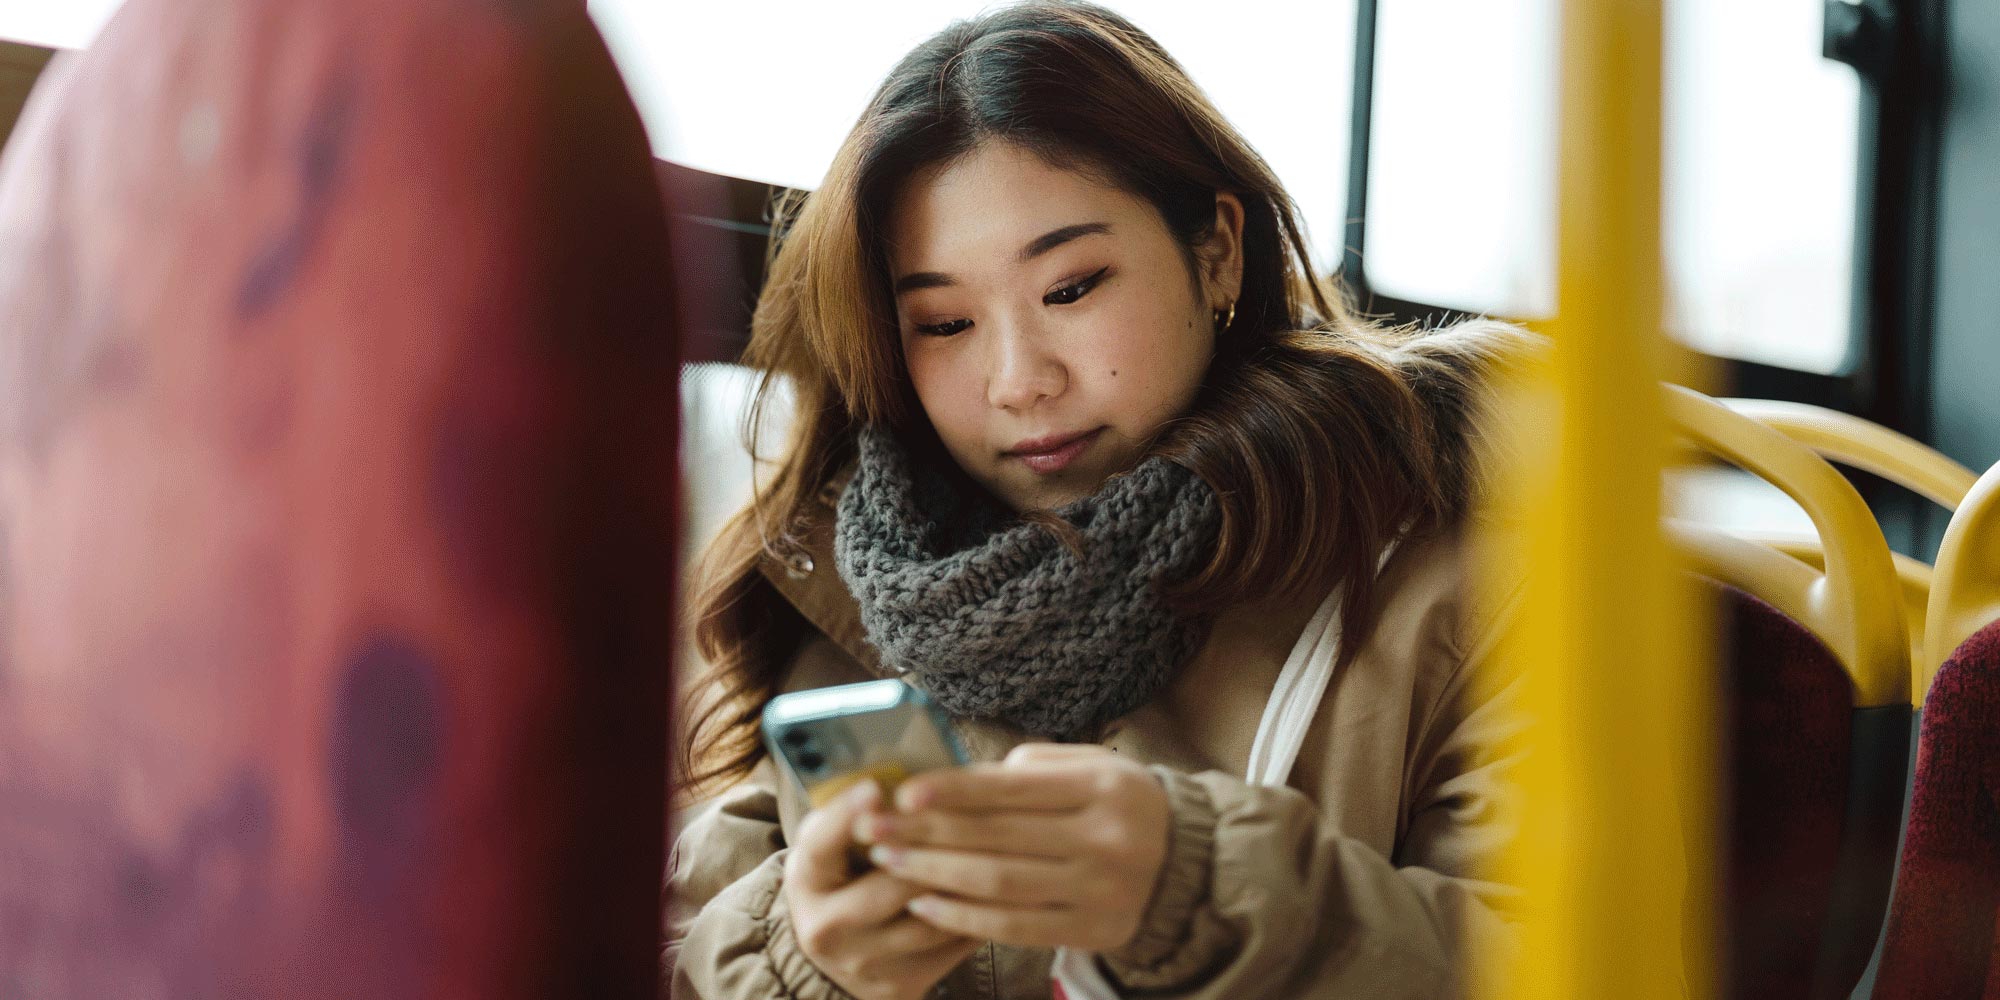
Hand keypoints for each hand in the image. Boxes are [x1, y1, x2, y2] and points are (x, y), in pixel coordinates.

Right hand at [783, 781, 982, 999]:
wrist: (831, 960)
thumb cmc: (840, 880)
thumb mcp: (831, 844)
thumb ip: (853, 814)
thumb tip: (900, 773)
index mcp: (806, 880)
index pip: (821, 845)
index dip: (847, 816)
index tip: (874, 787)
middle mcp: (827, 928)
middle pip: (890, 885)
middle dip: (935, 850)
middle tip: (974, 817)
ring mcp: (864, 962)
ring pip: (932, 919)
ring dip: (968, 885)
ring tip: (999, 850)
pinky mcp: (899, 984)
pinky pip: (952, 947)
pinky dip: (980, 915)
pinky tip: (998, 888)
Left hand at [857, 742, 1170, 951]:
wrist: (1189, 863)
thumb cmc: (1119, 804)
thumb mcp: (1092, 767)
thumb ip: (1031, 768)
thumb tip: (959, 782)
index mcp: (1102, 787)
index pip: (1013, 789)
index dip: (954, 792)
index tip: (904, 793)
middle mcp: (1105, 839)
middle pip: (998, 838)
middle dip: (927, 834)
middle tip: (875, 829)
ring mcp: (1100, 890)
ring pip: (999, 884)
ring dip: (934, 873)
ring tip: (888, 861)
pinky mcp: (1093, 931)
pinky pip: (1015, 927)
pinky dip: (964, 917)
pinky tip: (925, 902)